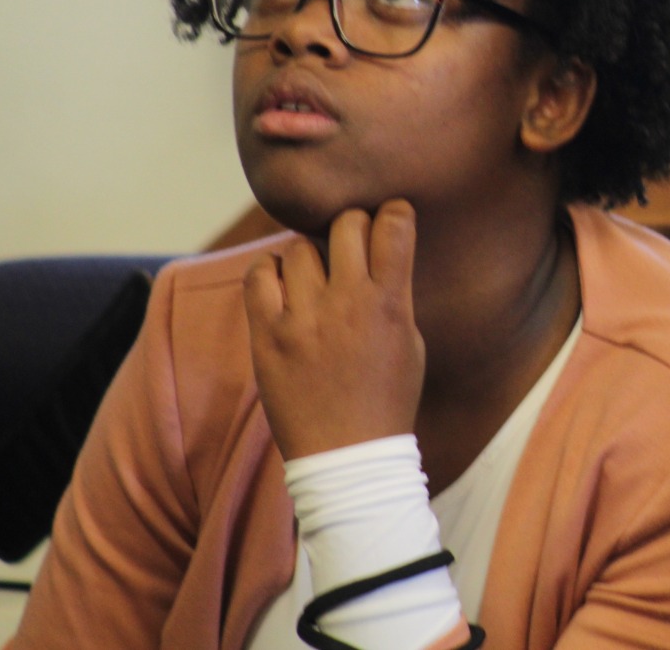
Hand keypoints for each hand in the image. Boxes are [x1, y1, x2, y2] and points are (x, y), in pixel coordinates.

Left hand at [242, 199, 425, 459]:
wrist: (348, 456)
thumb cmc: (387, 398)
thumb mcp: (409, 341)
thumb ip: (394, 291)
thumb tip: (379, 248)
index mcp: (390, 304)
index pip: (393, 225)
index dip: (392, 212)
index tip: (389, 219)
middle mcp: (347, 304)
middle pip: (345, 223)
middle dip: (351, 225)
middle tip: (348, 246)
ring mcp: (304, 319)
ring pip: (298, 247)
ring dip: (309, 256)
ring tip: (313, 280)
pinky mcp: (267, 336)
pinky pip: (259, 275)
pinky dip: (270, 272)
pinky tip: (282, 288)